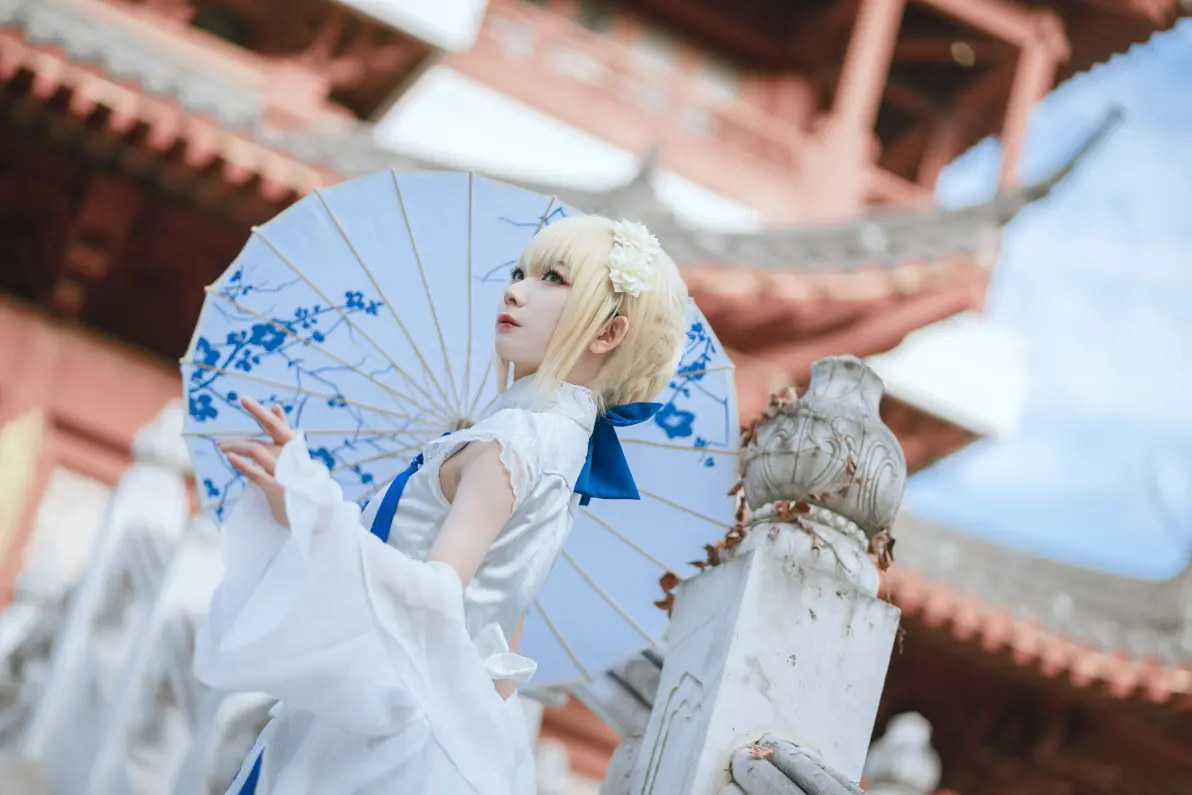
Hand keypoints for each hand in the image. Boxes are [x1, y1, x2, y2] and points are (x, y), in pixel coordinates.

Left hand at [218, 397, 296, 525]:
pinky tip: (229, 458)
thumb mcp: (292, 453)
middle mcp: (291, 455)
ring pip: (257, 450)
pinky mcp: (276, 487)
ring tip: (222, 447)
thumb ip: (284, 430)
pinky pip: (255, 473)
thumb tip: (276, 406)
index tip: (243, 399)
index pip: (276, 425)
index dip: (260, 411)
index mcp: (293, 447)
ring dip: (236, 446)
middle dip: (250, 423)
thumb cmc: (297, 479)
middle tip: (228, 426)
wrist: (310, 511)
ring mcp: (284, 470)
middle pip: (268, 433)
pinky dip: (241, 464)